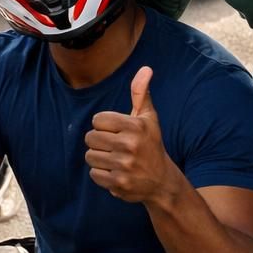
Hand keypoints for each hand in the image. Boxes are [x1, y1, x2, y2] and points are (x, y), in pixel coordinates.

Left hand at [85, 66, 176, 203]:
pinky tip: (116, 172)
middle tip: (114, 146)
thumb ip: (141, 93)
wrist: (162, 182)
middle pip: (90, 138)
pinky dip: (102, 174)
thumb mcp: (149, 118)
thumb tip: (146, 68)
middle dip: (99, 142)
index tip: (116, 131)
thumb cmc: (151, 144)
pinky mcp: (118, 183)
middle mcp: (130, 145)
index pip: (97, 120)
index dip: (104, 125)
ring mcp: (124, 166)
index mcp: (135, 126)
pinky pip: (94, 174)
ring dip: (99, 158)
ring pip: (90, 156)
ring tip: (115, 159)